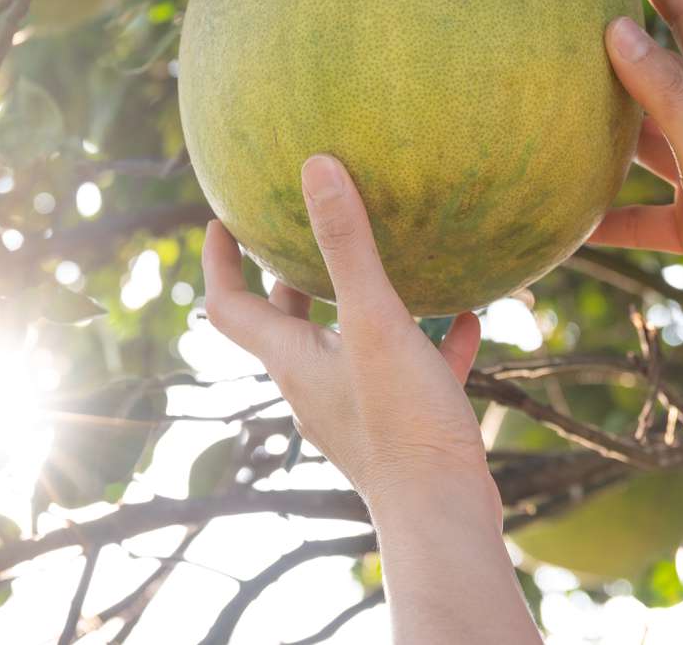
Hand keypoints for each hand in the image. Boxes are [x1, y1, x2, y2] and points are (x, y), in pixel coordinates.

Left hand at [202, 154, 497, 519]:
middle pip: (285, 324)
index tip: (221, 220)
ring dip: (361, 308)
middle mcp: (312, 386)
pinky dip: (425, 345)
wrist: (443, 516)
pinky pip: (406, 375)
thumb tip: (316, 167)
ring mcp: (355, 411)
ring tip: (390, 266)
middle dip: (289, 277)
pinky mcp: (400, 430)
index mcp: (291, 360)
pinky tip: (463, 321)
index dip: (218, 262)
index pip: (228, 306)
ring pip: (348, 346)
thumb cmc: (401, 423)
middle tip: (301, 231)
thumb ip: (348, 246)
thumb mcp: (375, 321)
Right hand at [590, 0, 682, 362]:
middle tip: (561, 15)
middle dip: (614, 44)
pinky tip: (562, 224)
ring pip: (642, 145)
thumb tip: (616, 27)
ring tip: (544, 119)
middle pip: (659, 73)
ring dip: (599, 136)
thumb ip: (665, 95)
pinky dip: (604, 217)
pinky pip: (640, 214)